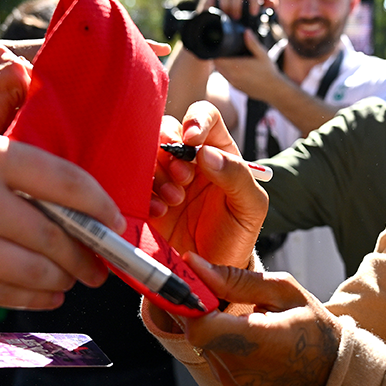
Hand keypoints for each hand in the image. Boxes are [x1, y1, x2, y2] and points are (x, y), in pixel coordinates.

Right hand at [0, 128, 119, 308]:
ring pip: (39, 272)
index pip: (67, 182)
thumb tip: (66, 200)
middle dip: (90, 255)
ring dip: (66, 279)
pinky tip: (47, 294)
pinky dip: (37, 298)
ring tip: (74, 277)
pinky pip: (7, 296)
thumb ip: (7, 165)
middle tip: (101, 261)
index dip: (103, 206)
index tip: (117, 220)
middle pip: (59, 235)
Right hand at [149, 101, 266, 268]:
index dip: (196, 120)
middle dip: (170, 150)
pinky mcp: (146, 199)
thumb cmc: (237, 232)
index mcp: (218, 150)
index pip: (206, 117)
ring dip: (158, 174)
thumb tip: (207, 153)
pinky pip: (134, 184)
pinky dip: (145, 195)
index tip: (191, 139)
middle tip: (183, 177)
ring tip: (175, 200)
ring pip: (147, 154)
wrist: (215, 269)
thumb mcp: (251, 206)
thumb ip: (237, 176)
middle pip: (168, 130)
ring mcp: (165, 177)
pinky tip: (161, 212)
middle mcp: (188, 159)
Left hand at [184, 254, 340, 385]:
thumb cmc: (313, 327)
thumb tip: (193, 263)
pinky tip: (237, 325)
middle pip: (193, 330)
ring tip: (233, 307)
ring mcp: (232, 380)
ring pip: (197, 340)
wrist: (331, 374)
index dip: (188, 299)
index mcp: (258, 341)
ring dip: (205, 318)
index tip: (194, 277)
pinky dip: (214, 334)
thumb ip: (235, 278)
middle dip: (195, 303)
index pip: (199, 325)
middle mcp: (239, 367)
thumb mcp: (283, 290)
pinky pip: (208, 351)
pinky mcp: (228, 384)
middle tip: (211, 284)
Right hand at [199, 0, 265, 19]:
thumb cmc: (241, 15)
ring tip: (227, 15)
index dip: (254, 0)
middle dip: (237, 5)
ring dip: (227, 5)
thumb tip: (273, 3)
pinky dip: (213, 2)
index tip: (254, 13)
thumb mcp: (254, 12)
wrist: (222, 21)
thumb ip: (265, 8)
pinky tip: (215, 11)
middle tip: (237, 18)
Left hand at [212, 30, 289, 100]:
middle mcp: (233, 76)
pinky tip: (236, 68)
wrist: (274, 90)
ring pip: (221, 73)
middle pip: (218, 66)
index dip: (216, 53)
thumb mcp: (262, 55)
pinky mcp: (236, 88)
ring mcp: (234, 84)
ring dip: (223, 66)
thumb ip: (253, 43)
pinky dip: (228, 73)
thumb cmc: (269, 72)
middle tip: (225, 50)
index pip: (218, 60)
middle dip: (219, 58)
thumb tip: (246, 31)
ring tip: (229, 58)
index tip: (220, 46)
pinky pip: (227, 78)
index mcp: (237, 67)